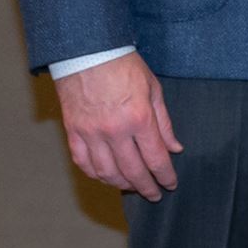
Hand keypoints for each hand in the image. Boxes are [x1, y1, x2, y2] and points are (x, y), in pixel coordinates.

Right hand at [55, 52, 182, 198]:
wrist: (86, 52)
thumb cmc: (123, 66)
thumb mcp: (153, 90)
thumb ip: (164, 123)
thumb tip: (174, 148)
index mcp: (139, 119)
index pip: (156, 159)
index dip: (165, 176)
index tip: (170, 185)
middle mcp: (114, 131)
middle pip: (132, 171)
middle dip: (146, 187)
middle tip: (154, 195)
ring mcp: (91, 133)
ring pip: (106, 172)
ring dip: (121, 184)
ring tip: (132, 187)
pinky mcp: (72, 132)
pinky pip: (83, 162)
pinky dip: (95, 174)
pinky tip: (106, 177)